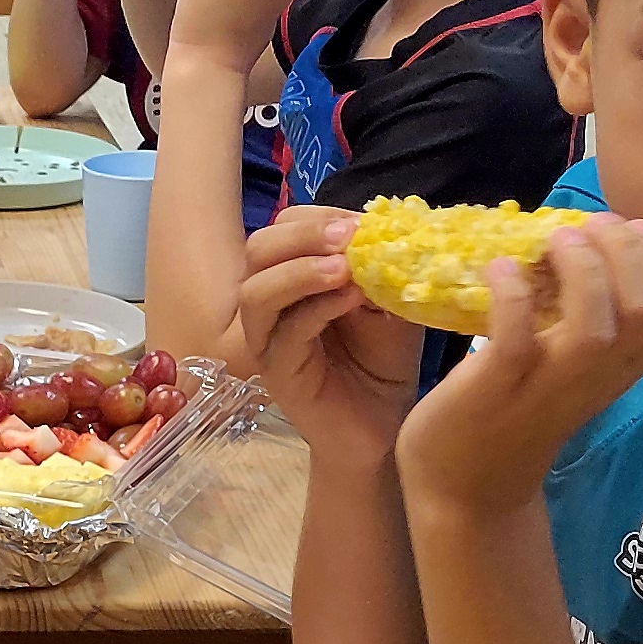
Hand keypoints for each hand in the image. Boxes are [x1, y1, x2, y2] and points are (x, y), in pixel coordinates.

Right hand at [233, 209, 424, 471]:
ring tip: (343, 267)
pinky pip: (284, 332)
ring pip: (255, 292)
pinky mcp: (277, 373)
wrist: (384, 425)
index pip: (284, 229)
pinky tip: (350, 300)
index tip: (365, 221)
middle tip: (349, 236)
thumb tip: (379, 230)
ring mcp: (268, 340)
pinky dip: (316, 308)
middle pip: (259, 250)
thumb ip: (378, 266)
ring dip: (299, 270)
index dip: (321, 217)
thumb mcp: (387, 299)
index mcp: (292, 277)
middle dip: (303, 235)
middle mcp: (270, 304)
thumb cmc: (382, 361)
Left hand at [396, 218, 642, 516]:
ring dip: (581, 270)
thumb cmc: (527, 412)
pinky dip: (512, 293)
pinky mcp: (498, 389)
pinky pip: (517, 338)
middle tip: (585, 227)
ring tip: (554, 241)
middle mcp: (598, 375)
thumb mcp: (592, 367)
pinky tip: (500, 268)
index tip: (629, 227)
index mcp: (624, 364)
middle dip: (626, 251)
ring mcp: (549, 384)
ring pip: (596, 327)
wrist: (468, 490)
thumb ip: (630, 325)